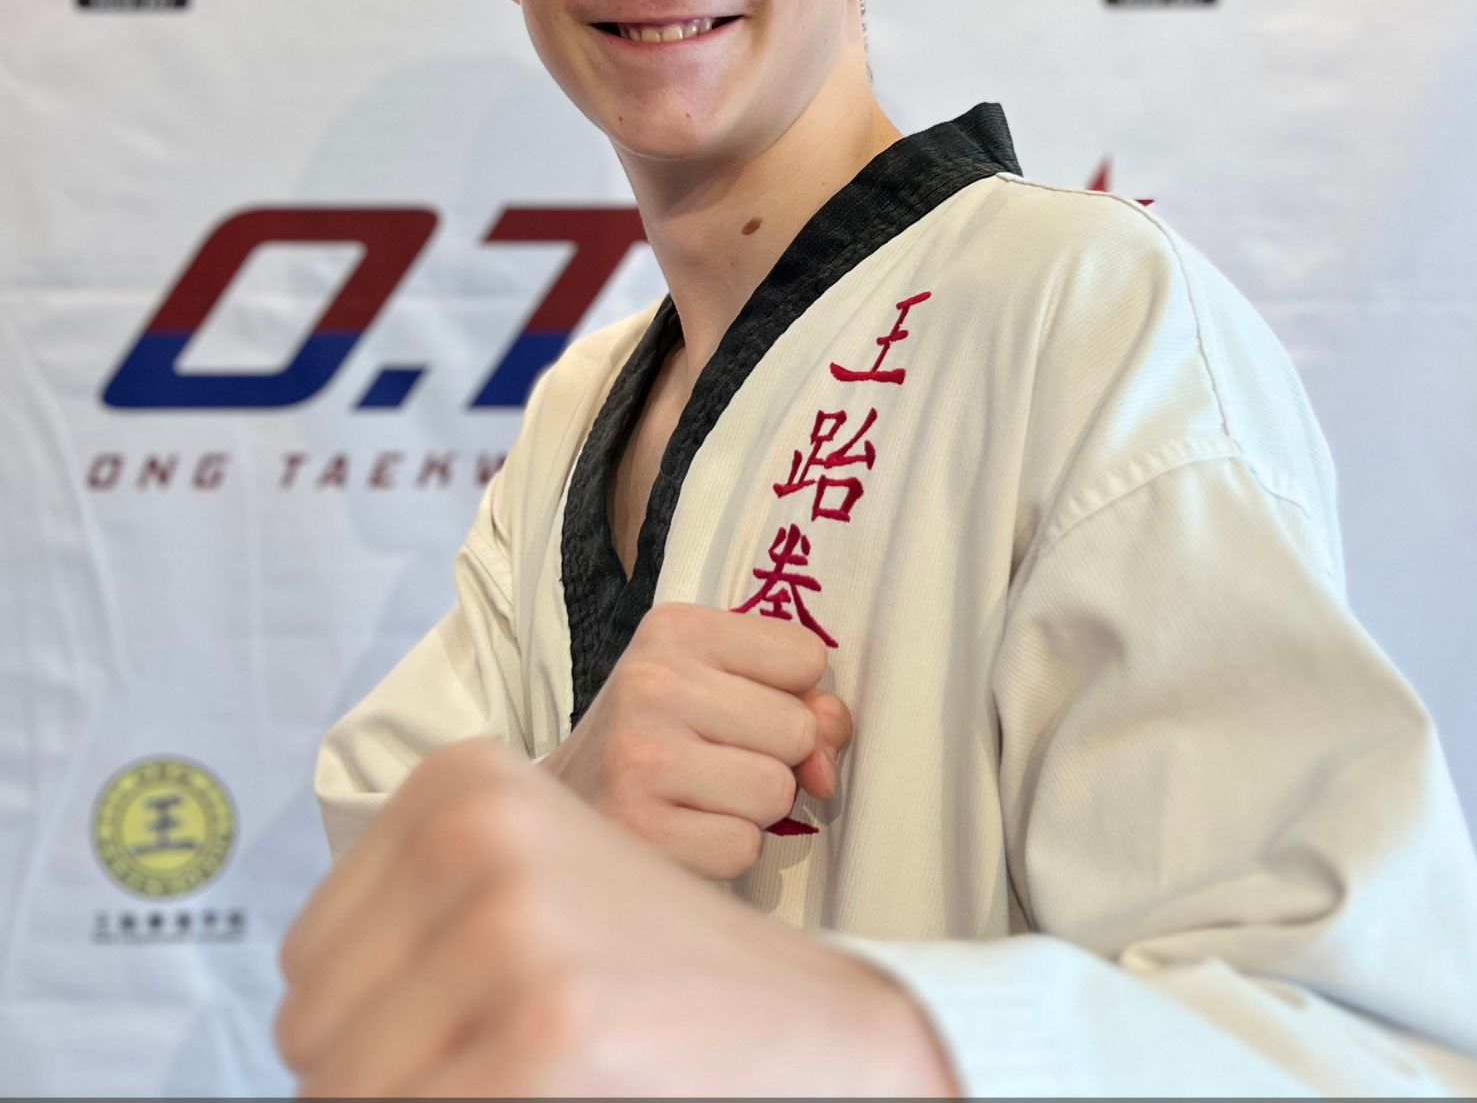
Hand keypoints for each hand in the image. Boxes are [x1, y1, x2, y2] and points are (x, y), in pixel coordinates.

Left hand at [276, 740, 955, 1096]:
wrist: (811, 1028)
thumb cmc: (651, 974)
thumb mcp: (520, 892)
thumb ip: (404, 928)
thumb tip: (291, 1031)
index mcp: (462, 780)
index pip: (306, 958)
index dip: (368, 1029)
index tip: (462, 1031)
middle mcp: (478, 829)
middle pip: (311, 1028)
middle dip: (380, 1080)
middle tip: (493, 1066)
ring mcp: (515, 923)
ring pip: (340, 1090)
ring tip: (521, 1077)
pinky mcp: (551, 1026)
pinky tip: (553, 1095)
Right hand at [542, 601, 852, 879]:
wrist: (554, 811)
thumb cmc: (654, 740)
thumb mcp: (713, 686)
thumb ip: (794, 700)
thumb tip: (827, 756)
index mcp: (676, 629)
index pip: (805, 656)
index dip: (793, 695)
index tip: (743, 710)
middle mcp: (653, 682)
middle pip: (797, 730)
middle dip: (775, 758)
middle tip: (715, 762)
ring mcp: (640, 756)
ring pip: (775, 791)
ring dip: (751, 809)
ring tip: (696, 798)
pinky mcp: (638, 831)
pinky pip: (742, 847)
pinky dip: (723, 851)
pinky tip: (680, 833)